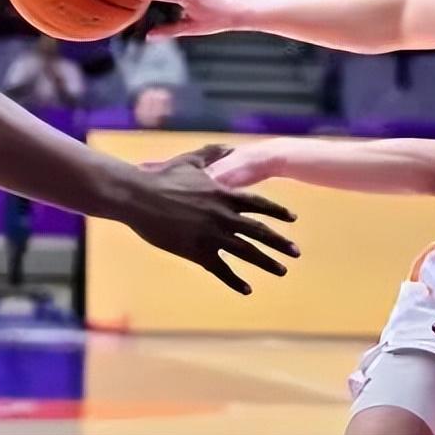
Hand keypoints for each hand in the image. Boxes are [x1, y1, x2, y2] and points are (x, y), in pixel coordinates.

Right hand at [122, 144, 298, 294]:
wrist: (138, 197)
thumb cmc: (162, 177)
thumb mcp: (191, 161)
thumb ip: (213, 154)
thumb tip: (228, 145)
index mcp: (225, 195)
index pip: (260, 204)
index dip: (278, 212)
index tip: (293, 220)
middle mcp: (224, 216)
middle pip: (260, 232)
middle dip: (280, 242)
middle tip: (296, 252)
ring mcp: (212, 235)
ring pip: (246, 252)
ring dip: (266, 262)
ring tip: (282, 271)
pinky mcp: (197, 252)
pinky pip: (221, 269)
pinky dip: (235, 281)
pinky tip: (247, 289)